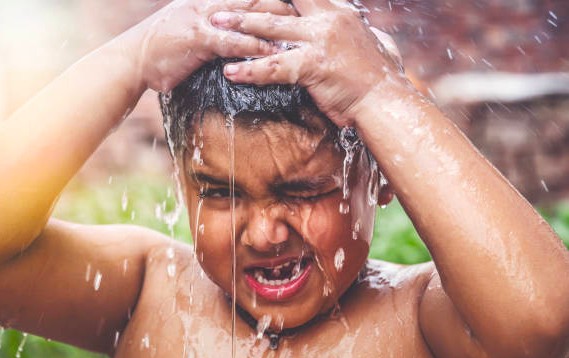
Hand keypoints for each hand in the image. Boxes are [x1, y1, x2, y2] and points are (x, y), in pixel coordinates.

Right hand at [124, 0, 295, 91]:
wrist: (130, 59)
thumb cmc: (162, 50)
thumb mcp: (192, 32)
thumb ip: (216, 30)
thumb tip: (237, 35)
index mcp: (210, 1)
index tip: (301, 4)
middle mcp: (209, 3)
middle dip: (284, 4)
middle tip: (313, 12)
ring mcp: (203, 18)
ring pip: (248, 15)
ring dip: (278, 22)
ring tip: (304, 31)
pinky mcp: (198, 39)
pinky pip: (232, 41)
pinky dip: (254, 46)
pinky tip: (274, 53)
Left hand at [211, 0, 405, 125]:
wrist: (386, 100)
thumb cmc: (381, 77)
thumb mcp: (376, 44)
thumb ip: (361, 32)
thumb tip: (362, 28)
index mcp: (339, 13)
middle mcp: (327, 20)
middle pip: (281, 3)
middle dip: (251, 1)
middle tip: (224, 1)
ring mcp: (320, 40)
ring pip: (271, 28)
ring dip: (240, 24)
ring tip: (215, 25)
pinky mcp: (314, 65)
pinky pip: (275, 67)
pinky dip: (251, 70)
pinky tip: (230, 72)